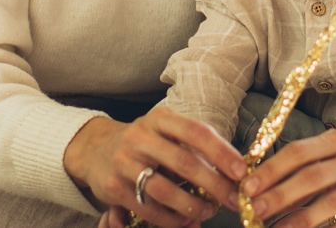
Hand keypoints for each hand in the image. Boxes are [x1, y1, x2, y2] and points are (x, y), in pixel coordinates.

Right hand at [63, 106, 245, 227]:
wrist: (95, 149)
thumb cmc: (144, 142)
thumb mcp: (164, 131)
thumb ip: (193, 146)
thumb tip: (232, 172)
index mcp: (159, 118)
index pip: (195, 131)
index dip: (220, 152)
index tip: (241, 171)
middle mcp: (139, 135)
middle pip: (183, 162)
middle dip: (214, 184)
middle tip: (233, 199)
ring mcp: (124, 161)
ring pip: (165, 190)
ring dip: (193, 206)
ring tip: (207, 212)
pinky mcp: (113, 187)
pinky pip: (149, 209)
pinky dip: (172, 220)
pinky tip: (186, 220)